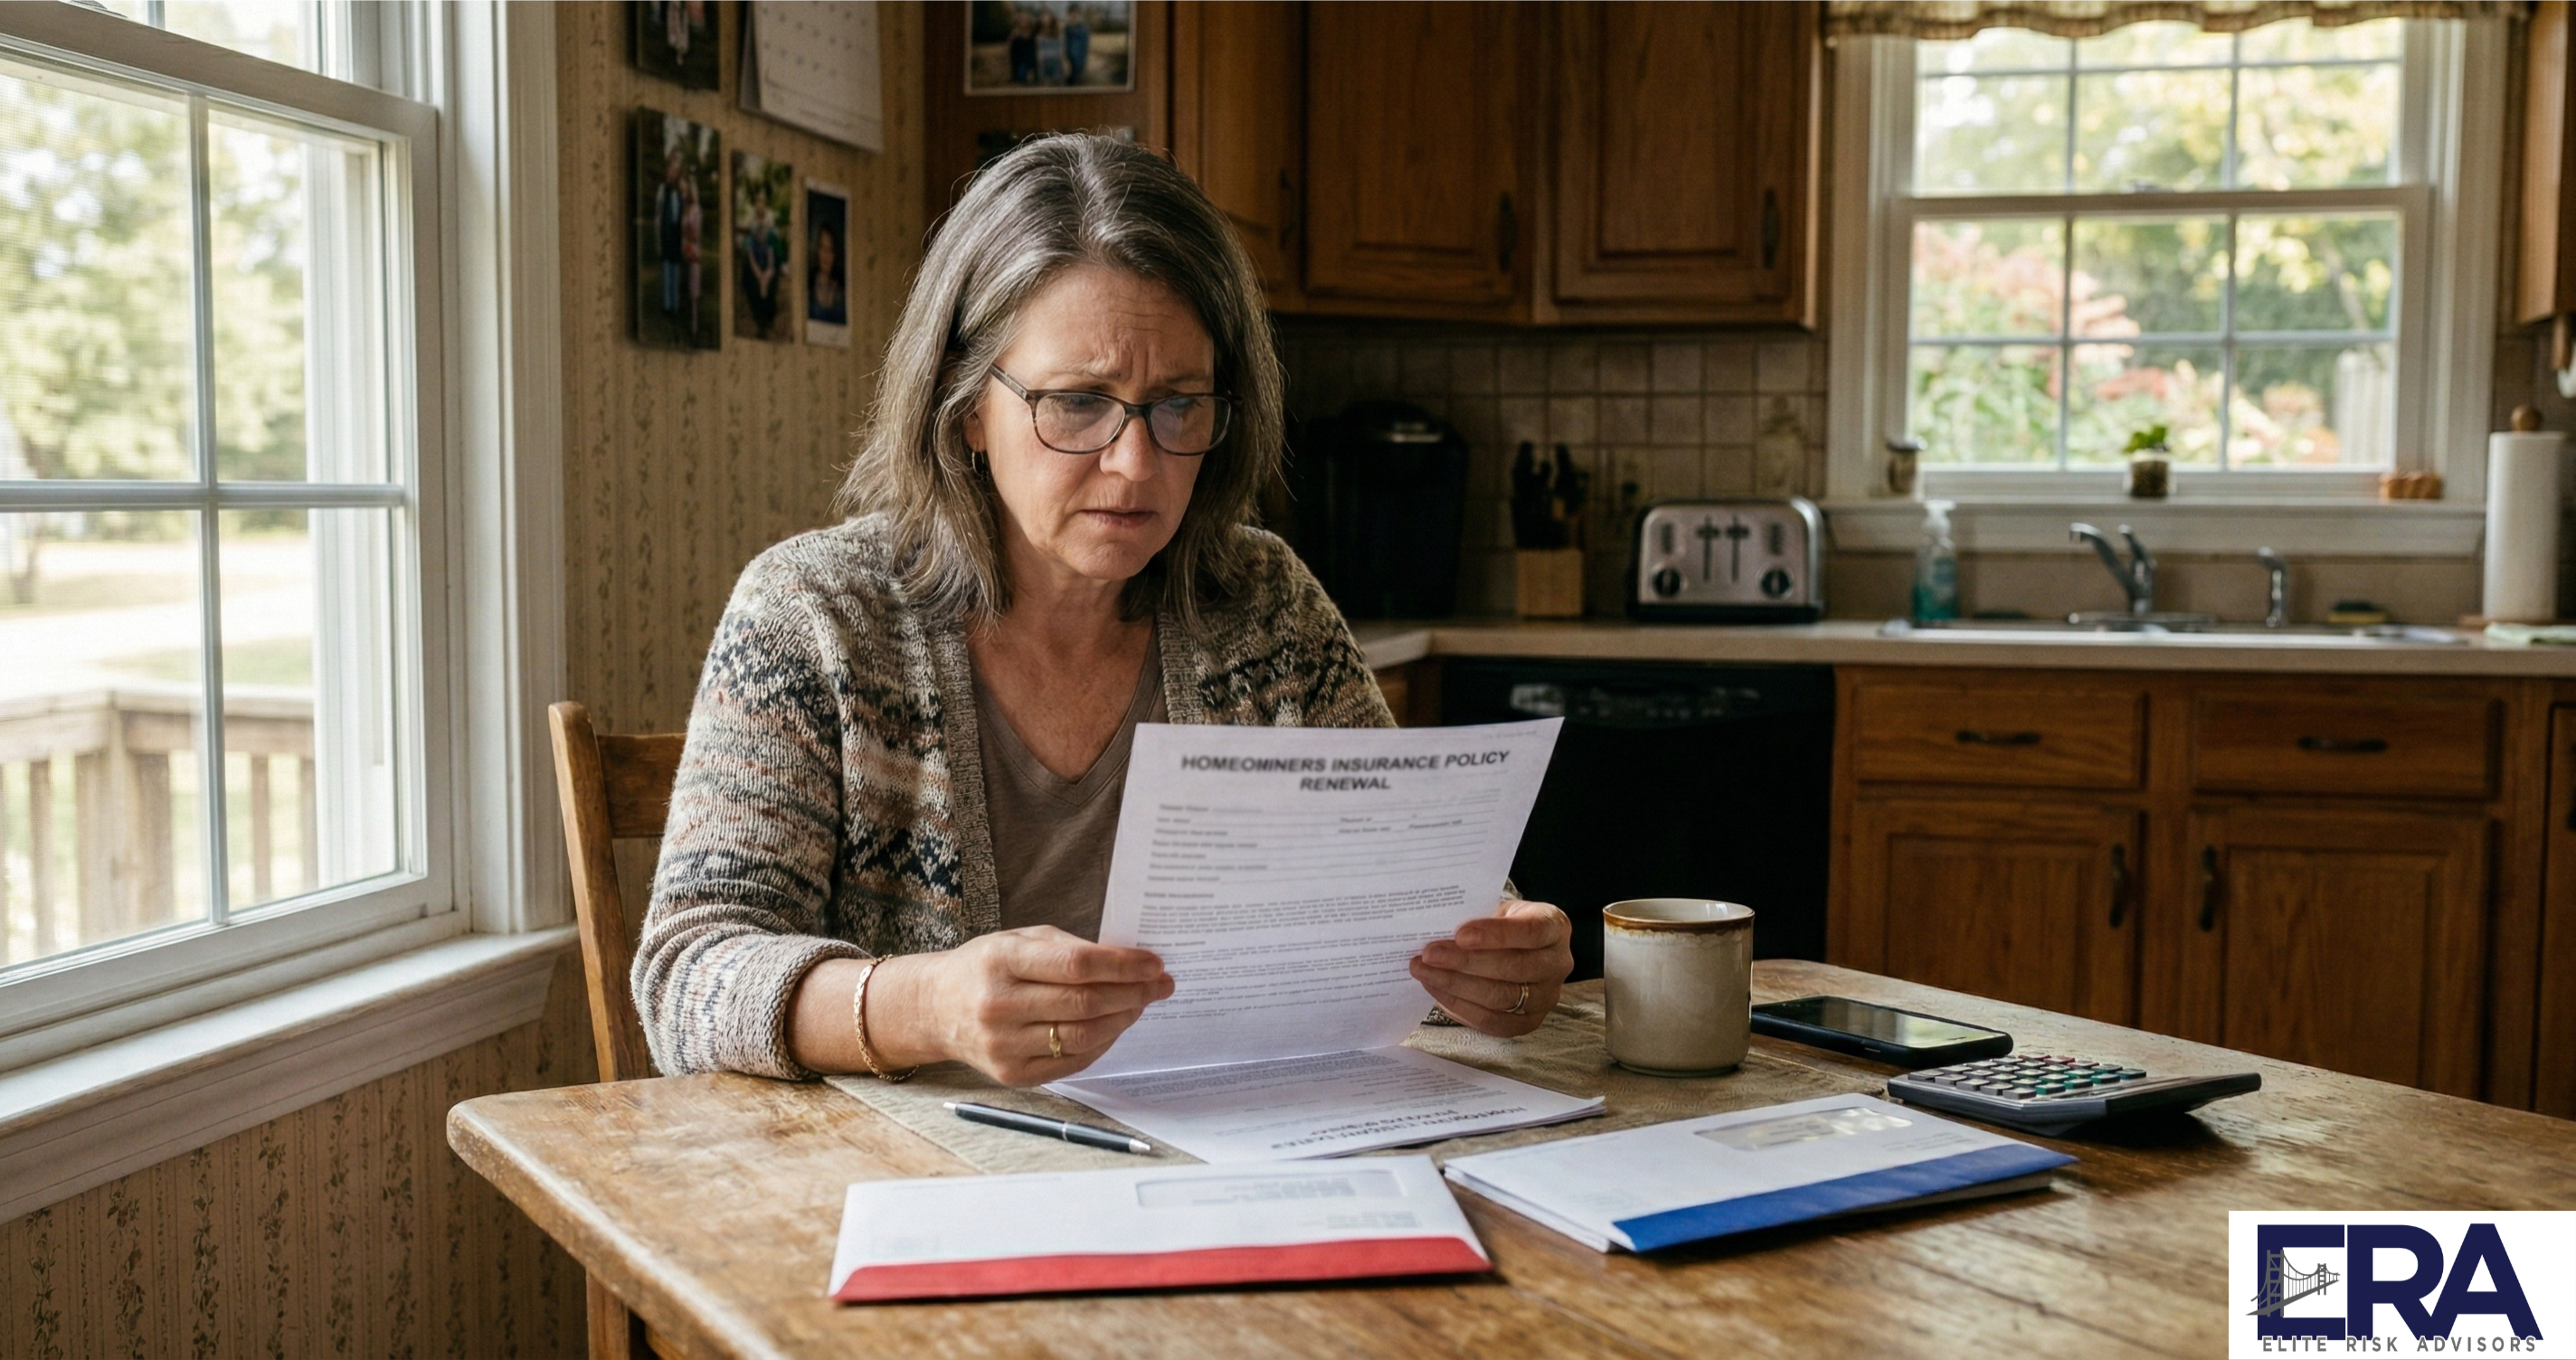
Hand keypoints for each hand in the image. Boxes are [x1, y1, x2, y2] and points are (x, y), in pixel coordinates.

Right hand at [875, 927, 1172, 1085]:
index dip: (1123, 966)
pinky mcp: (1011, 1075)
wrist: (935, 1009)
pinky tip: (1114, 1026)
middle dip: (1133, 993)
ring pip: (1083, 1036)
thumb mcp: (1019, 941)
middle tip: (1161, 985)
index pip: (1077, 965)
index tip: (1154, 963)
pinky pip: (1072, 1062)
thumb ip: (1070, 949)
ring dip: (1123, 1020)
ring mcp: (1003, 1046)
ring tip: (1141, 1004)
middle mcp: (998, 1006)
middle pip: (1084, 1003)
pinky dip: (1102, 1043)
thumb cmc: (986, 968)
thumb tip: (1130, 964)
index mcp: (1001, 962)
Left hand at [1410, 899, 1572, 1037]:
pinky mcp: (1529, 1022)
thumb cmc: (1504, 924)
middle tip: (1429, 955)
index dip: (1496, 935)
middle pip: (1513, 968)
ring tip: (1424, 972)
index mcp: (1555, 927)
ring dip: (1456, 986)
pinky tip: (1437, 991)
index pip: (1530, 932)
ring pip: (1501, 998)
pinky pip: (1493, 1021)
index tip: (1460, 934)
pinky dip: (1460, 1007)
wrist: (1517, 948)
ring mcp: (1547, 997)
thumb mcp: (1499, 909)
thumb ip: (1478, 916)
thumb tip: (1436, 929)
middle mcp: (1558, 964)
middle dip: (1465, 962)